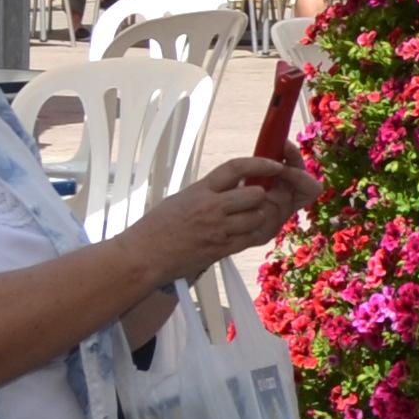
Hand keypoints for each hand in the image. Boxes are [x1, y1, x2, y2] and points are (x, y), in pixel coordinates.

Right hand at [129, 158, 313, 277]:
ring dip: (262, 214)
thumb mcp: (183, 198)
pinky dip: (258, 232)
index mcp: (200, 190)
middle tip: (263, 196)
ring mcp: (218, 230)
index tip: (275, 163)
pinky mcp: (222, 249)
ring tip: (254, 215)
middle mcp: (211, 208)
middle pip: (255, 194)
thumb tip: (238, 183)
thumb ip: (210, 191)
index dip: (260, 163)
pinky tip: (252, 229)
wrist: (143, 255)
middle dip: (263, 194)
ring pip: (258, 216)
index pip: (236, 168)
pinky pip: (252, 238)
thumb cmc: (158, 226)